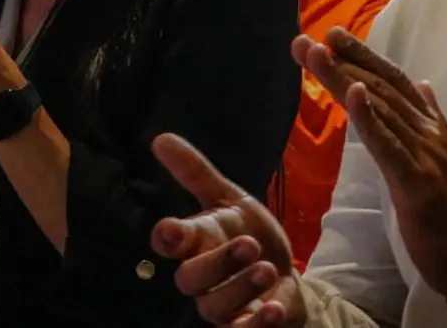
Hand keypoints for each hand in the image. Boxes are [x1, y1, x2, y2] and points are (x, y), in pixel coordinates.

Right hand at [151, 134, 304, 326]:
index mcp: (194, 242)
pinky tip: (274, 307)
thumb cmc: (250, 233)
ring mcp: (219, 306)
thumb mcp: (230, 198)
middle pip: (190, 279)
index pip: (168, 242)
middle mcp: (200, 277)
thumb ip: (196, 172)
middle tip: (249, 244)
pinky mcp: (241, 327)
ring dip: (242, 286)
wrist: (285, 273)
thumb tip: (161, 138)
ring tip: (268, 268)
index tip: (172, 230)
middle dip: (218, 262)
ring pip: (214, 306)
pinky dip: (256, 324)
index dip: (167, 238)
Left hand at [295, 27, 446, 299]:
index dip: (364, 56)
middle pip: (382, 88)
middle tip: (306, 40)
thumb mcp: (442, 161)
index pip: (395, 83)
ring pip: (381, 108)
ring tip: (316, 54)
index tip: (332, 36)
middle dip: (343, 61)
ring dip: (345, 78)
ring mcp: (426, 156)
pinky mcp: (418, 182)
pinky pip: (389, 145)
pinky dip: (369, 117)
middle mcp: (430, 134)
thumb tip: (424, 87)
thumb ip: (432, 121)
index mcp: (433, 130)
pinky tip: (352, 93)